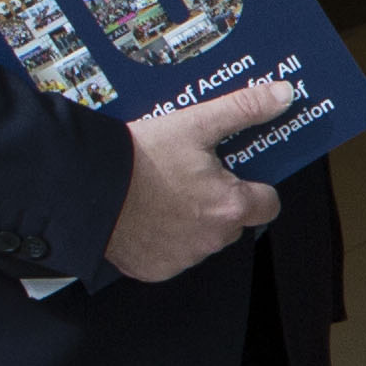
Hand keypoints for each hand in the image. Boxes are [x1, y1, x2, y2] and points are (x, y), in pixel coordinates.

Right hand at [102, 81, 293, 283]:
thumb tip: (282, 96)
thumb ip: (244, 109)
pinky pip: (172, 256)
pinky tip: (148, 215)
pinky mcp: (156, 269)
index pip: (269, 204)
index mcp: (230, 206)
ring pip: (203, 239)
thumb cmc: (137, 159)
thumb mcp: (195, 123)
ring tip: (165, 193)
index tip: (236, 175)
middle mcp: (212, 239)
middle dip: (220, 203)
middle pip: (235, 222)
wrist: (83, 187)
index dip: (255, 187)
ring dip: (193, 222)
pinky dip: (165, 240)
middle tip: (192, 178)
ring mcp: (184, 258)